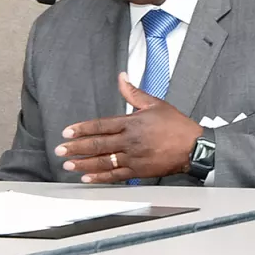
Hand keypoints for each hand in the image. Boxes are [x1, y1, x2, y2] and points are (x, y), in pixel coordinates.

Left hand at [53, 73, 202, 183]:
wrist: (193, 147)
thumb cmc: (176, 125)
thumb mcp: (155, 104)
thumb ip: (134, 92)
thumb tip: (122, 77)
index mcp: (131, 123)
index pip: (101, 126)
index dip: (82, 129)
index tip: (68, 132)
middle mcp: (129, 141)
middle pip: (98, 145)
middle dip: (76, 148)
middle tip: (60, 150)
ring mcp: (133, 158)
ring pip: (103, 161)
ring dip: (84, 163)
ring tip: (68, 164)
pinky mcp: (138, 171)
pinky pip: (115, 176)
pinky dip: (100, 177)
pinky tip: (87, 177)